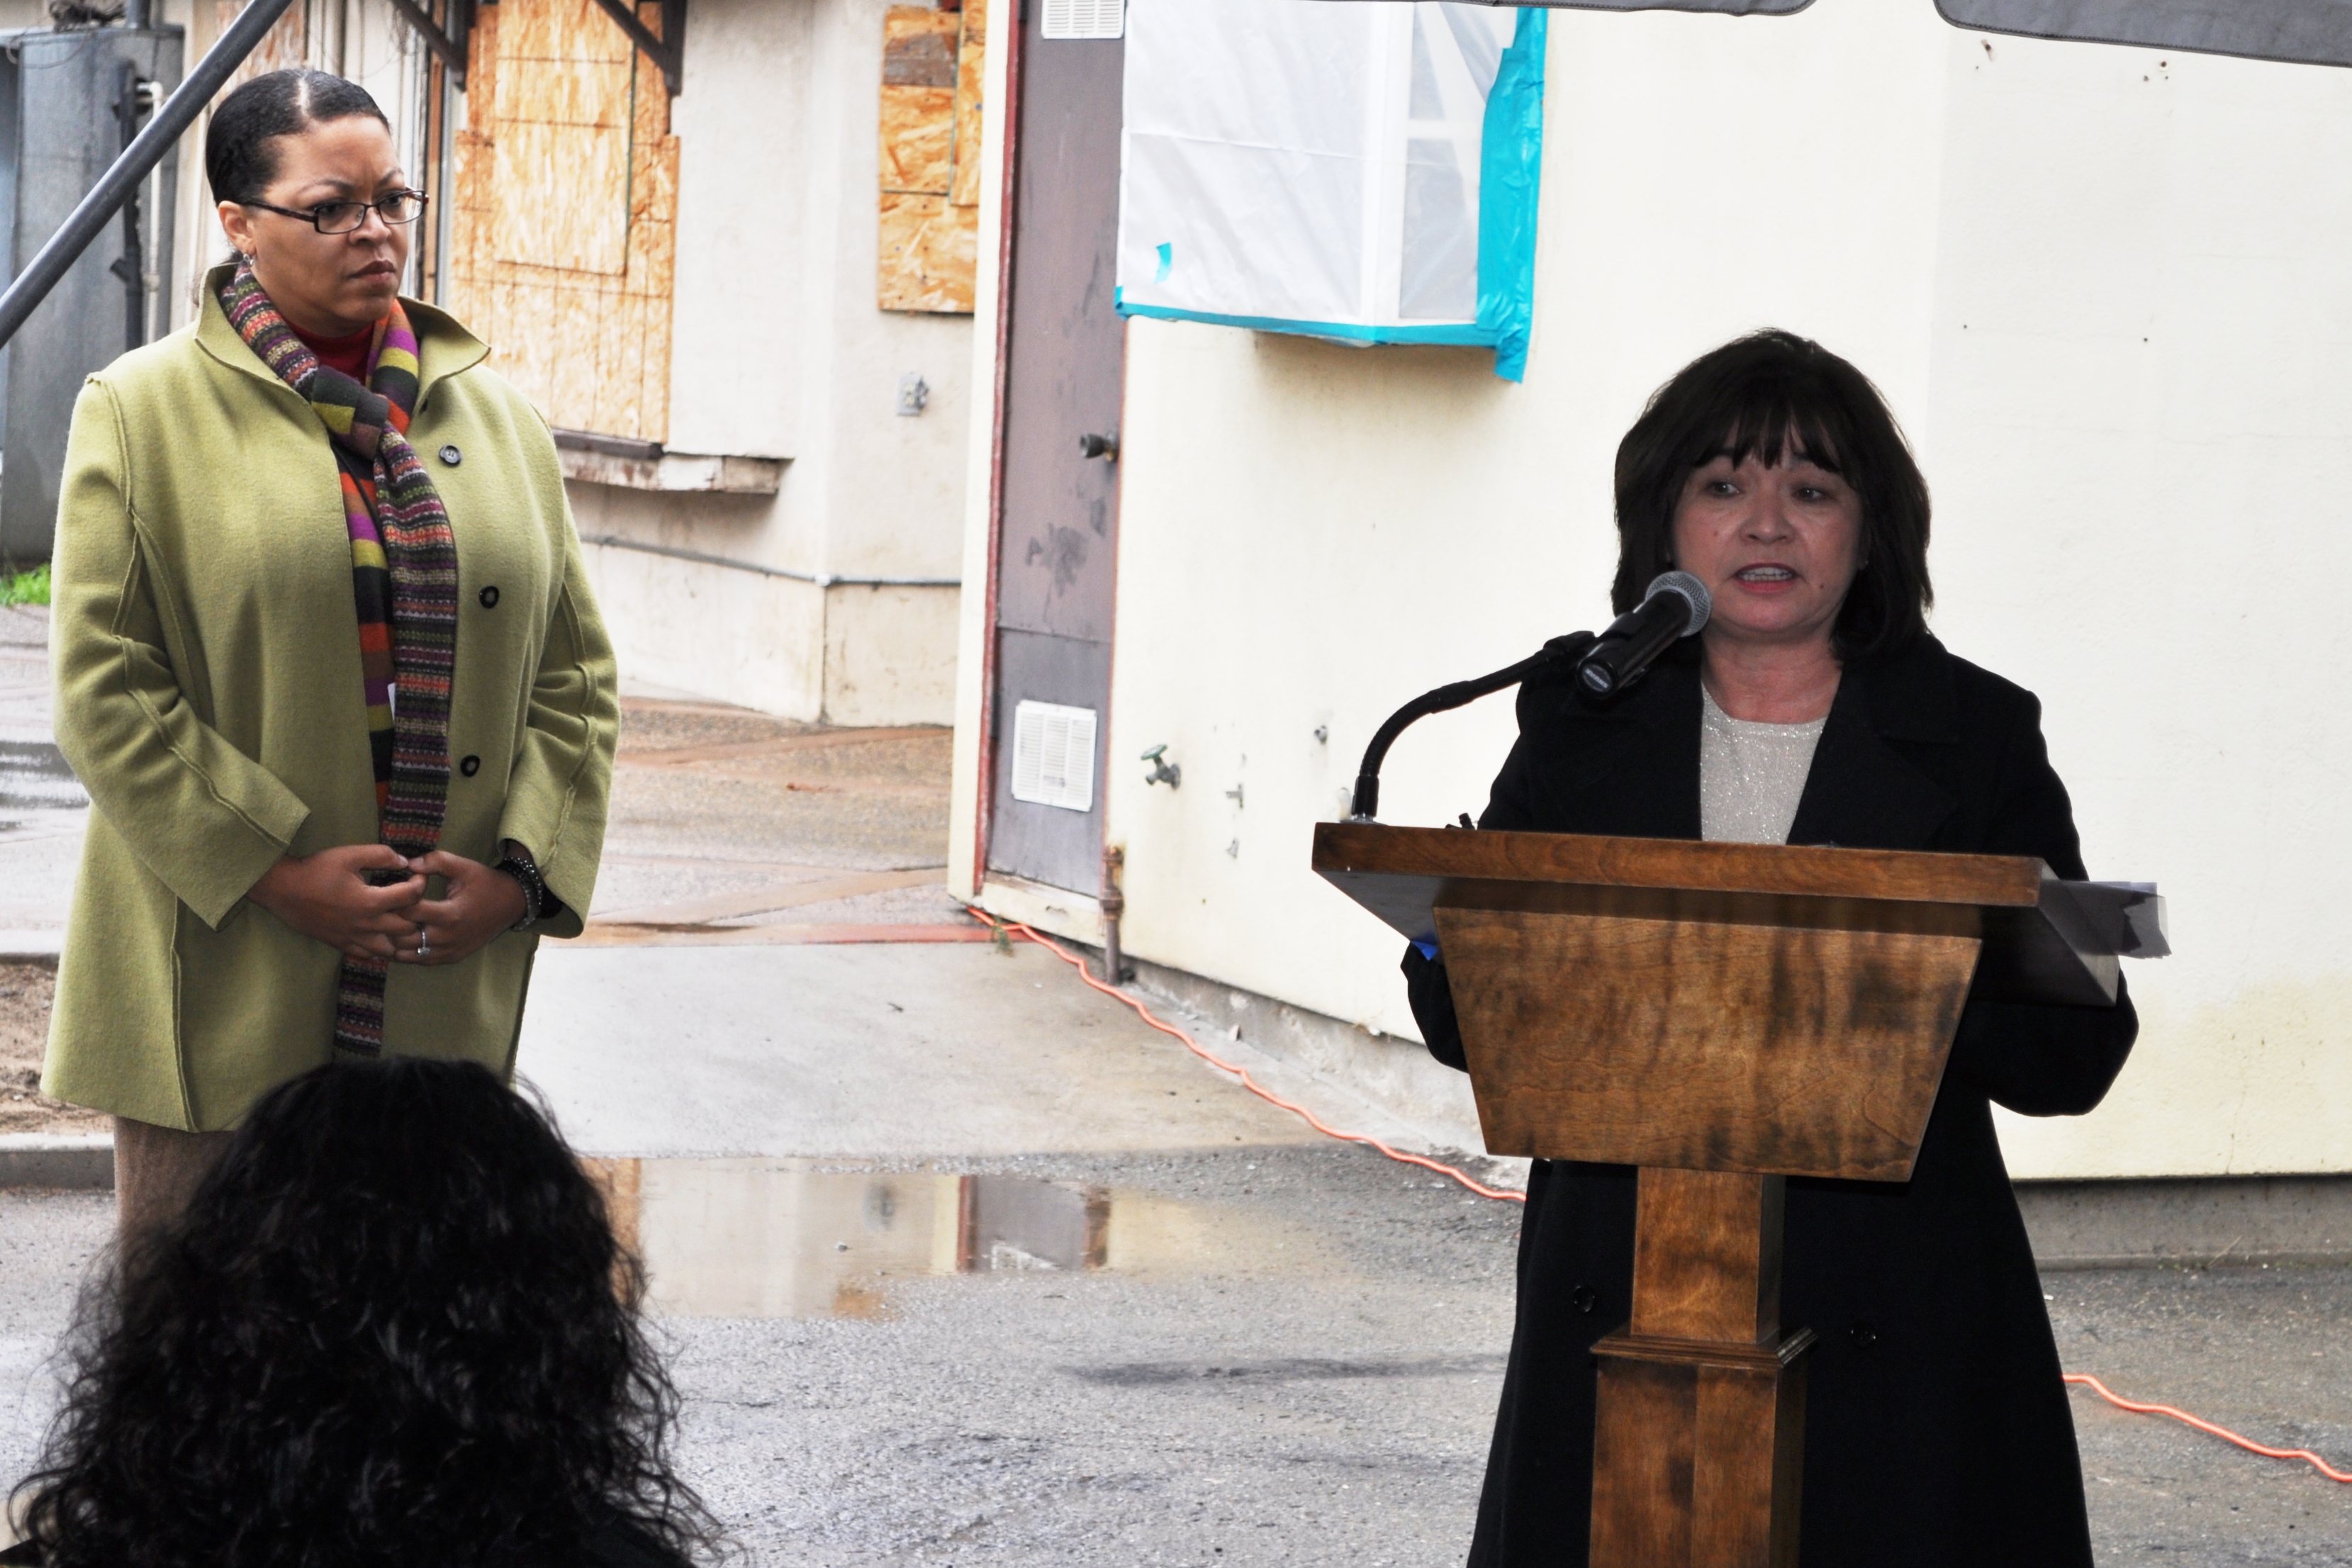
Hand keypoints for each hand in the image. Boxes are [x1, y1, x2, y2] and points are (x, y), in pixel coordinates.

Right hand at [248, 845, 424, 959]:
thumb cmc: (316, 870)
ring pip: (391, 949)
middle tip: (413, 901)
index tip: (419, 876)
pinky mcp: (342, 945)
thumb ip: (380, 855)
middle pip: (408, 928)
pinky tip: (382, 935)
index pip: (412, 897)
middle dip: (417, 913)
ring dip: (401, 937)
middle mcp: (366, 925)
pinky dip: (381, 948)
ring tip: (401, 921)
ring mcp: (354, 939)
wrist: (283, 890)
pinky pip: (370, 956)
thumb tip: (404, 861)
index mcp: (371, 901)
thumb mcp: (349, 855)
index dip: (420, 884)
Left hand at [402, 849, 528, 965]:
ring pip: (407, 954)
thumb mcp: (464, 867)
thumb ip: (436, 861)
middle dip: (391, 922)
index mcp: (450, 914)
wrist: (511, 905)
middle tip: (388, 908)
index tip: (400, 889)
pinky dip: (406, 951)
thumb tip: (409, 863)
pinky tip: (401, 937)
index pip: (408, 912)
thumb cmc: (485, 883)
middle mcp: (448, 937)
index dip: (398, 898)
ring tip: (390, 924)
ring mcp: (449, 951)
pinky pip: (419, 960)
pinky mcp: (450, 957)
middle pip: (402, 937)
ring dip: (395, 939)